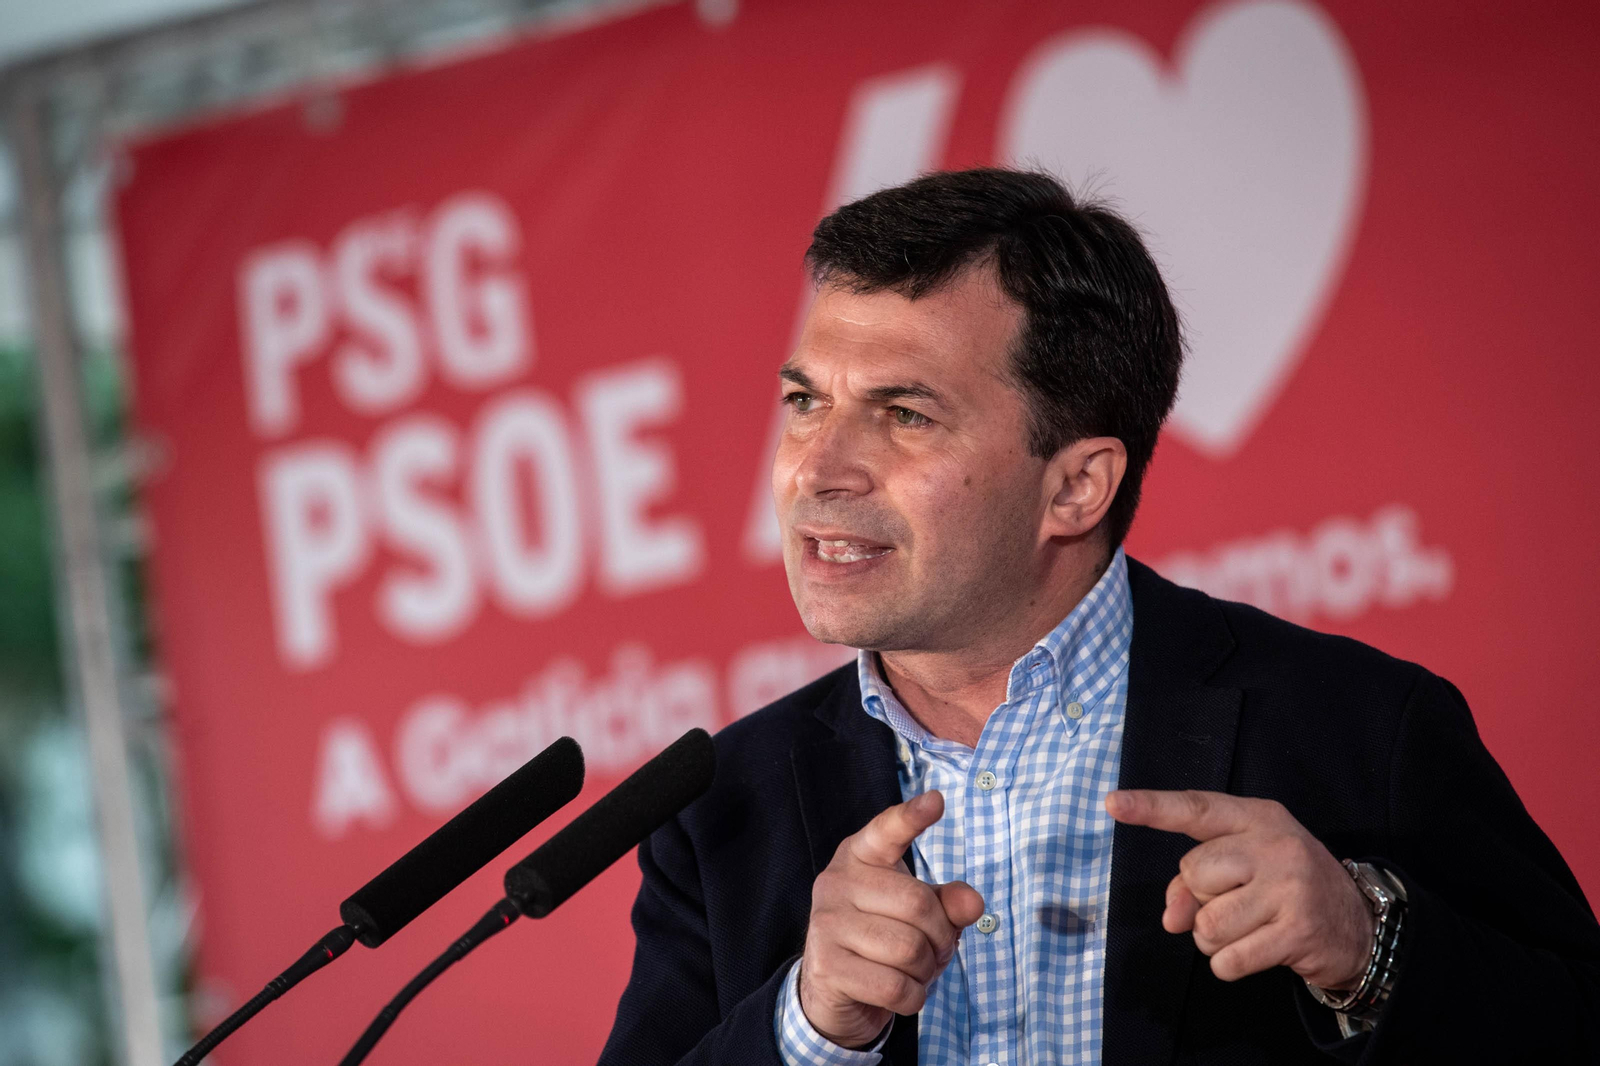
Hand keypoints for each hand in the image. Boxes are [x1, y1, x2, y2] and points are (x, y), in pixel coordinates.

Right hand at [799, 790, 985, 1047]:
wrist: (834, 992)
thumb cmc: (883, 940)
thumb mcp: (920, 915)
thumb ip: (948, 903)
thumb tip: (973, 903)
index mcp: (860, 856)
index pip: (886, 830)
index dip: (911, 817)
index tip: (937, 801)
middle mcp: (836, 882)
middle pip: (918, 905)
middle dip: (941, 938)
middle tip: (936, 951)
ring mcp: (827, 923)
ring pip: (909, 949)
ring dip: (926, 970)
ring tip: (915, 971)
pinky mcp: (826, 966)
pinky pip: (894, 986)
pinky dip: (912, 997)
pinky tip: (901, 992)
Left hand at [1106, 789, 1373, 988]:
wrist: (1357, 924)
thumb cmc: (1285, 886)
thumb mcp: (1245, 865)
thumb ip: (1193, 882)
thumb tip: (1171, 918)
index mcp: (1257, 817)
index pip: (1196, 808)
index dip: (1152, 807)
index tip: (1113, 803)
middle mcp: (1274, 845)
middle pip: (1193, 874)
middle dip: (1201, 898)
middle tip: (1239, 900)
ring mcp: (1289, 888)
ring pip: (1206, 923)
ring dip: (1213, 937)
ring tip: (1248, 926)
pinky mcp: (1296, 931)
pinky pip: (1228, 959)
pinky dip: (1229, 964)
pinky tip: (1257, 949)